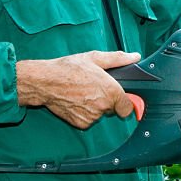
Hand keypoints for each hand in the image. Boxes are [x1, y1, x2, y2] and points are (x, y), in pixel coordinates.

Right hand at [15, 50, 140, 129]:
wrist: (46, 82)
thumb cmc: (69, 68)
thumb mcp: (95, 58)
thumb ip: (118, 59)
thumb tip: (134, 57)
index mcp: (111, 91)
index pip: (128, 107)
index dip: (124, 101)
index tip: (118, 96)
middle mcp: (103, 106)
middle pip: (112, 109)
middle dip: (106, 100)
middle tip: (94, 88)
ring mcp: (92, 117)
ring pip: (100, 114)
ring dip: (94, 106)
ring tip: (82, 92)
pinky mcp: (81, 124)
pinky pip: (88, 120)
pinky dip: (84, 113)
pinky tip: (75, 101)